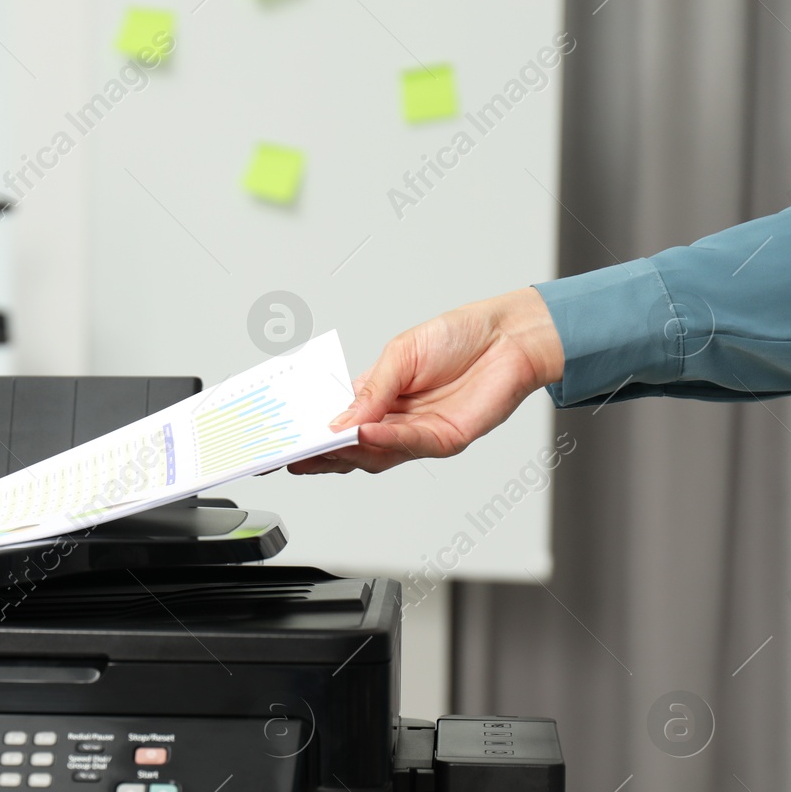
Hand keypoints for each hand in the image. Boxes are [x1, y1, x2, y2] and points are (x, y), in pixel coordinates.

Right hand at [290, 287, 564, 474]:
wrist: (509, 336)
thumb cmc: (459, 337)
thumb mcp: (400, 354)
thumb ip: (371, 389)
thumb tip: (338, 419)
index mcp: (378, 400)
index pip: (337, 426)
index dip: (309, 437)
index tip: (281, 445)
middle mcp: (396, 423)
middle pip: (351, 450)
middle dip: (320, 454)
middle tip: (292, 454)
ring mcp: (419, 435)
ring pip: (376, 455)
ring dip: (349, 450)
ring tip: (323, 443)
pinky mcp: (445, 440)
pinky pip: (410, 445)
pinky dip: (386, 441)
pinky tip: (366, 434)